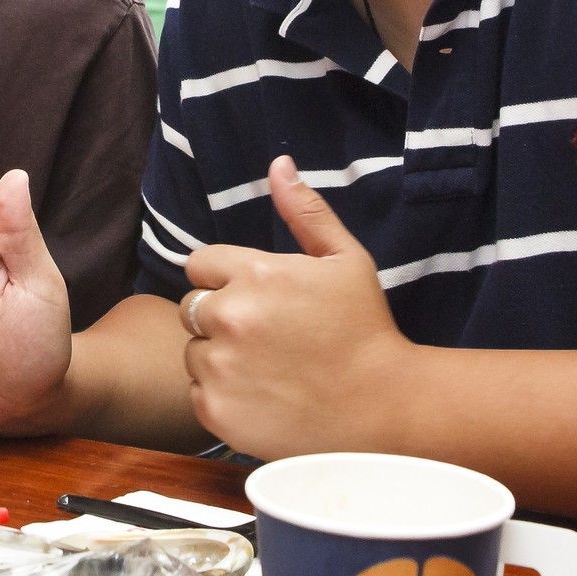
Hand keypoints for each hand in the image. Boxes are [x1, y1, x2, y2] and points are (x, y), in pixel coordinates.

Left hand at [181, 156, 417, 457]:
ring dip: (219, 357)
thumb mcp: (345, 260)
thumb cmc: (365, 329)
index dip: (228, 281)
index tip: (261, 300)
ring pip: (193, 352)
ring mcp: (219, 367)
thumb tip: (278, 164)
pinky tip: (264, 398)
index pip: (200, 265)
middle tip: (267, 338)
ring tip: (268, 370)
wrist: (384, 408)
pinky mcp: (216, 411)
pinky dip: (223, 397)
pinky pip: (198, 393)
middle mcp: (228, 317)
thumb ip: (305, 212)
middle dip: (221, 317)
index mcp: (254, 274)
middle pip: (191, 307)